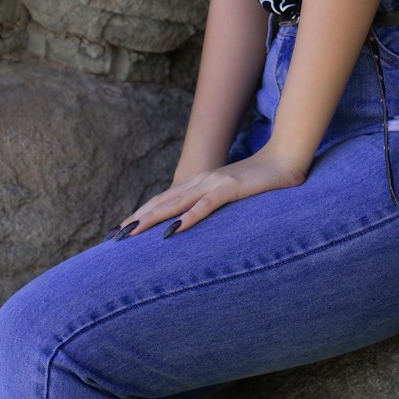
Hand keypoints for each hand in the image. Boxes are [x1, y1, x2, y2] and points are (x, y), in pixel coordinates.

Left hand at [110, 148, 306, 238]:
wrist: (285, 161)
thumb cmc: (260, 182)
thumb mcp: (230, 197)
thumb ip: (212, 206)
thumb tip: (194, 224)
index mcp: (198, 185)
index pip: (163, 202)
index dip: (140, 215)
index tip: (119, 232)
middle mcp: (200, 182)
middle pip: (162, 202)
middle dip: (137, 220)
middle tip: (114, 237)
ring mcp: (214, 183)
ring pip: (176, 203)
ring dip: (152, 219)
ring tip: (131, 233)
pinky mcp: (231, 188)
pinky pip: (206, 205)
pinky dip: (189, 217)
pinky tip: (175, 230)